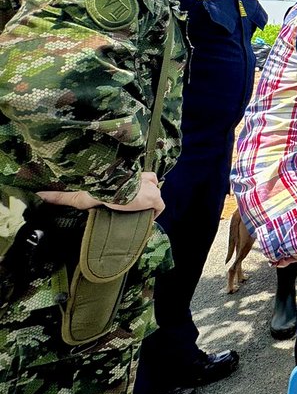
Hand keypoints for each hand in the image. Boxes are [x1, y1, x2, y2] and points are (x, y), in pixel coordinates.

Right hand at [38, 171, 163, 217]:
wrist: (113, 190)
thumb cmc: (98, 189)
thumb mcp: (82, 194)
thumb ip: (62, 195)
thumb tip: (40, 195)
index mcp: (126, 174)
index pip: (134, 179)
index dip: (133, 187)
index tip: (125, 198)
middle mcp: (142, 179)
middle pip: (146, 186)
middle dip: (140, 195)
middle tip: (129, 205)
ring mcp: (151, 189)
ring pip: (154, 195)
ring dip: (147, 203)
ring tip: (135, 212)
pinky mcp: (156, 199)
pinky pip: (159, 208)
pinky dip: (154, 214)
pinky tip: (146, 218)